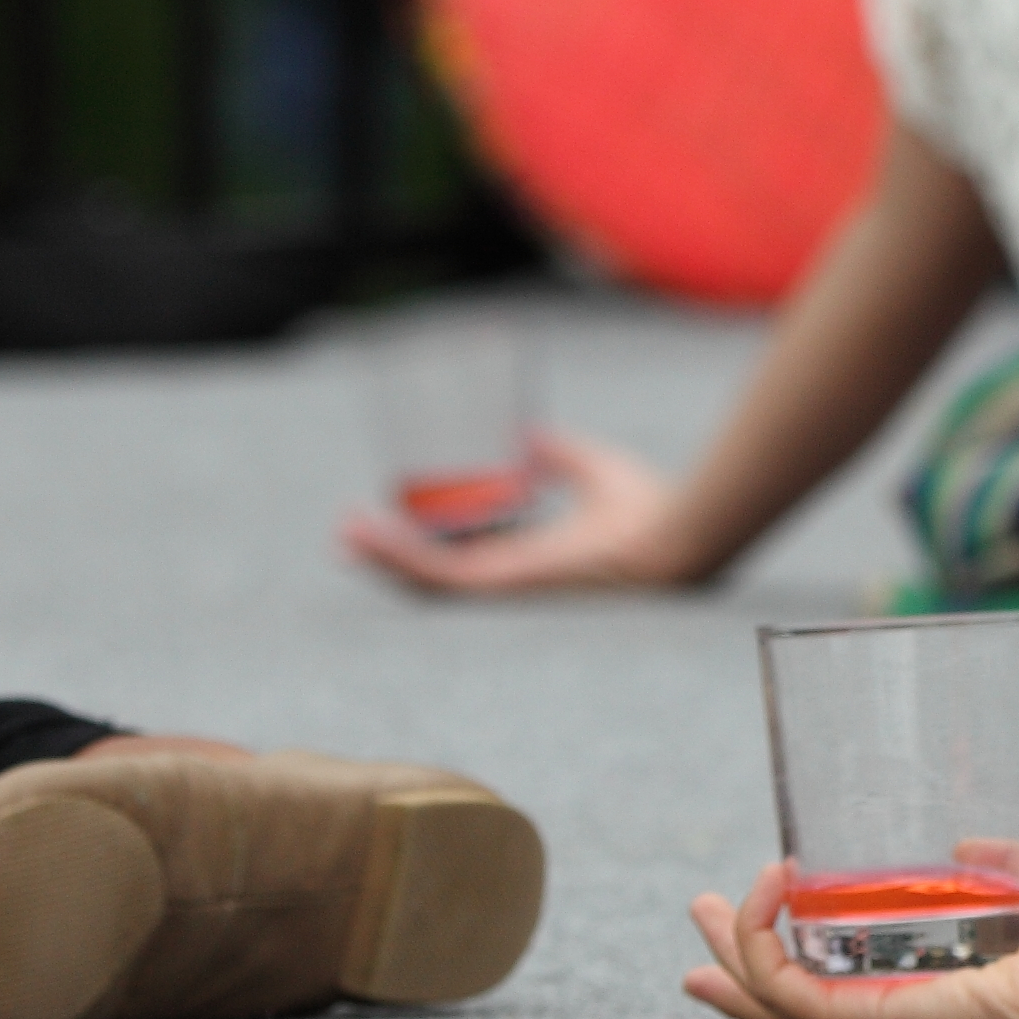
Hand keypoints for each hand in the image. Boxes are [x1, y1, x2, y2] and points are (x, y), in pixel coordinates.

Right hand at [339, 428, 715, 594]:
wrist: (672, 535)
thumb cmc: (647, 510)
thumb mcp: (591, 470)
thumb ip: (561, 455)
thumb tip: (529, 432)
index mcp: (528, 559)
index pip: (463, 560)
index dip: (424, 546)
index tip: (391, 521)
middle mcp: (510, 578)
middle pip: (432, 576)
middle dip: (389, 557)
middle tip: (351, 534)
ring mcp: (503, 586)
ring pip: (425, 580)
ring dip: (382, 556)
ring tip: (346, 534)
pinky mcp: (502, 583)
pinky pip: (437, 577)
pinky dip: (400, 558)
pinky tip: (368, 537)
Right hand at [682, 851, 1018, 1018]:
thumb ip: (1016, 866)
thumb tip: (970, 845)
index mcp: (941, 1001)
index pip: (859, 990)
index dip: (811, 964)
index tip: (776, 924)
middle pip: (796, 1006)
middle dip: (743, 969)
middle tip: (701, 929)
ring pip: (779, 1001)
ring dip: (736, 950)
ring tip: (703, 908)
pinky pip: (788, 986)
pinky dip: (762, 940)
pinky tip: (764, 889)